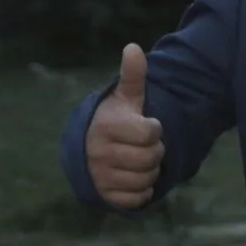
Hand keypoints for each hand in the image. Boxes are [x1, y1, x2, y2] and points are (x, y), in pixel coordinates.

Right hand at [87, 43, 164, 208]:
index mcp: (106, 127)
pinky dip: (143, 190)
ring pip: (146, 179)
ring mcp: (100, 177)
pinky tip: (134, 176)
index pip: (150, 133)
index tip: (146, 125)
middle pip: (151, 158)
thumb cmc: (116, 120)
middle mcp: (98, 153)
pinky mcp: (105, 197)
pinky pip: (139, 198)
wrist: (90, 150)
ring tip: (138, 159)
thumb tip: (133, 47)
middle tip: (144, 144)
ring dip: (150, 170)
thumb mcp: (125, 97)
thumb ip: (132, 75)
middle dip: (155, 151)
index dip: (155, 128)